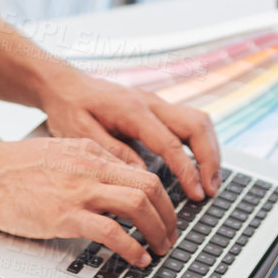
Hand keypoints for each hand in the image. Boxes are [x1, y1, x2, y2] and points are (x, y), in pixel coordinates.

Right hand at [0, 137, 176, 268]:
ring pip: (138, 204)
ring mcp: (79, 191)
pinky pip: (112, 232)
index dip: (161, 195)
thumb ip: (85, 163)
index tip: (165, 213)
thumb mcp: (57, 152)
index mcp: (90, 151)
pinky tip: (136, 258)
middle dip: (169, 214)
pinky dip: (131, 247)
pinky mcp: (65, 215)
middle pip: (150, 185)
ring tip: (160, 249)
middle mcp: (91, 167)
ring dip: (157, 230)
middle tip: (171, 234)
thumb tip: (110, 180)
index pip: (141, 169)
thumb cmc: (11, 168)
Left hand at [38, 68, 220, 202]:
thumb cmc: (70, 108)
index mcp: (133, 110)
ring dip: (210, 150)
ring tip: (211, 181)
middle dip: (210, 158)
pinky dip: (200, 143)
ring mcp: (156, 102)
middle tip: (212, 189)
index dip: (187, 171)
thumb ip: (113, 153)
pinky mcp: (156, 107)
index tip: (197, 194)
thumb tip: (142, 174)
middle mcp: (150, 102)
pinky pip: (189, 121)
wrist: (65, 84)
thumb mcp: (81, 135)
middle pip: (196, 125)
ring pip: (198, 120)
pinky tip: (200, 163)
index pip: (171, 142)